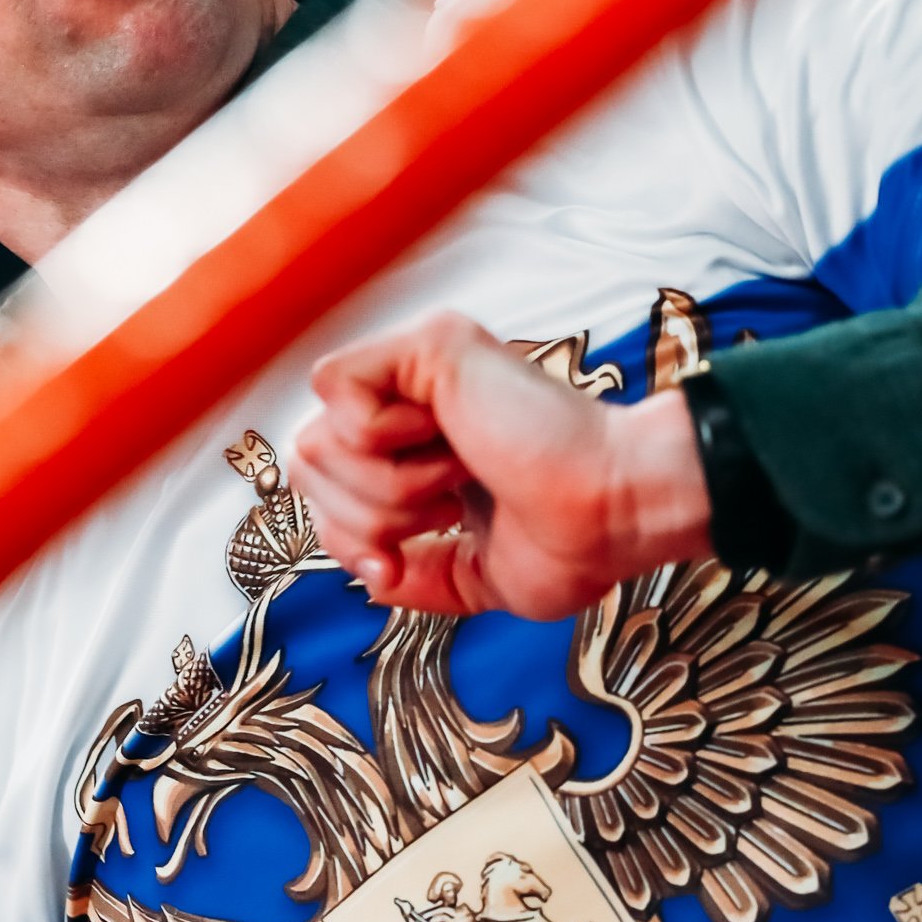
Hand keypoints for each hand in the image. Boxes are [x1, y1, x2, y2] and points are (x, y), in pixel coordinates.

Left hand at [292, 311, 712, 618]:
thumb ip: (412, 572)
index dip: (344, 538)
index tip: (397, 564)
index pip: (323, 483)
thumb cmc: (576, 539)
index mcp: (420, 444)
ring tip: (460, 475)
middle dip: (363, 518)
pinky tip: (452, 439)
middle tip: (443, 510)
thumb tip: (367, 573)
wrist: (615, 514)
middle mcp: (413, 397)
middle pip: (306, 461)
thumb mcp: (471, 576)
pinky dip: (383, 441)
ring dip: (388, 487)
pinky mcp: (427, 344)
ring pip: (317, 435)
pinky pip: (335, 387)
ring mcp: (418, 365)